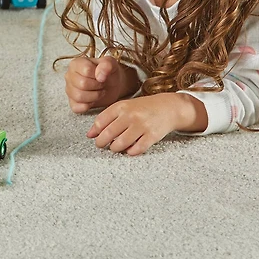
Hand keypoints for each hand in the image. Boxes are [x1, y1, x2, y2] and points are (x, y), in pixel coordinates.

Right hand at [64, 55, 139, 112]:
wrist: (112, 85)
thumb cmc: (109, 73)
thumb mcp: (111, 64)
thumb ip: (107, 65)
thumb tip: (100, 76)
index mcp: (76, 63)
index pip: (86, 70)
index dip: (98, 75)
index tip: (102, 76)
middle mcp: (69, 76)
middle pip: (82, 84)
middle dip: (97, 86)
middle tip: (102, 85)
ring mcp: (69, 90)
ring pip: (79, 96)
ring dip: (94, 96)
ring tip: (99, 92)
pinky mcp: (72, 103)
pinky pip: (77, 107)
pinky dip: (88, 106)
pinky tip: (94, 100)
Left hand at [87, 93, 206, 155]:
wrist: (168, 107)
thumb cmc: (143, 108)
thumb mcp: (125, 107)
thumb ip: (108, 118)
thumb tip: (90, 134)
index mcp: (121, 106)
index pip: (101, 120)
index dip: (94, 131)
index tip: (92, 137)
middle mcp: (130, 115)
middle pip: (109, 133)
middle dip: (101, 142)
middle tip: (100, 145)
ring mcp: (142, 126)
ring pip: (121, 143)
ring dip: (115, 148)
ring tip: (114, 147)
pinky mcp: (152, 136)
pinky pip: (137, 148)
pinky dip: (130, 152)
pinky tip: (129, 150)